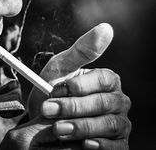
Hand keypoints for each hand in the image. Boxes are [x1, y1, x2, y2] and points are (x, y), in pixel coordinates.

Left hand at [1, 23, 130, 149]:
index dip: (81, 86)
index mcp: (108, 80)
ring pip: (108, 125)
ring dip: (81, 127)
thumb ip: (82, 50)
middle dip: (74, 108)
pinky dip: (101, 146)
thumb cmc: (54, 86)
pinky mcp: (117, 143)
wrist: (46, 114)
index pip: (103, 80)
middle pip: (104, 104)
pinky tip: (85, 145)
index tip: (60, 88)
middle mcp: (118, 100)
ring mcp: (119, 122)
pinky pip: (116, 147)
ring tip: (58, 129)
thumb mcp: (63, 66)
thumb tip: (106, 28)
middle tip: (49, 110)